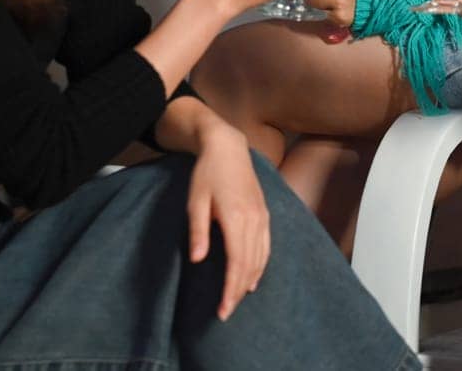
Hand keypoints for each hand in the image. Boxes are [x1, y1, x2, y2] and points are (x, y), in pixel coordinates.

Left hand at [185, 124, 268, 321]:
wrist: (228, 148)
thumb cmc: (207, 174)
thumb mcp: (195, 201)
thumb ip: (198, 231)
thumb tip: (197, 260)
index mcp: (236, 218)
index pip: (236, 263)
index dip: (230, 289)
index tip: (222, 310)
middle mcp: (254, 220)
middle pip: (250, 265)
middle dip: (238, 292)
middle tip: (226, 313)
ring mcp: (262, 217)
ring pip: (261, 258)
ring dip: (249, 282)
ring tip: (236, 300)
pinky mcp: (264, 214)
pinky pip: (266, 246)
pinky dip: (261, 266)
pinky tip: (254, 279)